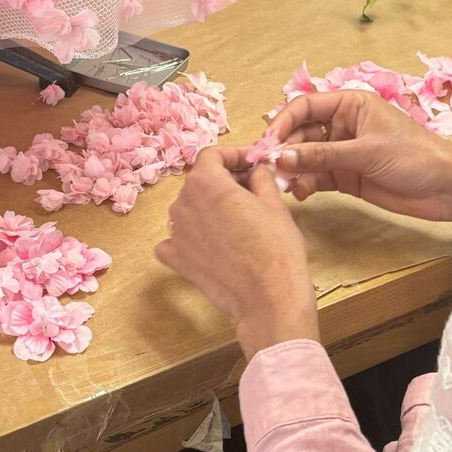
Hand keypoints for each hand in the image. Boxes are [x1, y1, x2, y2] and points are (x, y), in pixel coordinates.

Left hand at [155, 147, 318, 359]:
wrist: (268, 297)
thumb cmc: (276, 248)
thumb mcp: (274, 203)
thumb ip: (260, 177)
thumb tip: (256, 169)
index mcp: (206, 182)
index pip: (212, 155)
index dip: (234, 155)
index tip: (251, 163)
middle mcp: (183, 203)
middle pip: (200, 181)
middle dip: (224, 181)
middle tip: (252, 191)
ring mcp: (175, 232)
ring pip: (190, 208)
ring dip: (209, 207)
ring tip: (238, 220)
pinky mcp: (176, 259)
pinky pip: (176, 239)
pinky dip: (190, 237)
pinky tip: (212, 244)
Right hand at [270, 90, 451, 226]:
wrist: (445, 188)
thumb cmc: (415, 156)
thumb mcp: (366, 152)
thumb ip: (323, 155)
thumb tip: (282, 157)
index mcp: (351, 105)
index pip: (306, 106)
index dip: (284, 121)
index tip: (268, 142)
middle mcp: (343, 125)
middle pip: (301, 133)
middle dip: (285, 151)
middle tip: (270, 169)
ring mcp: (344, 152)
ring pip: (306, 158)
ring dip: (293, 170)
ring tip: (285, 186)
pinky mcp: (346, 176)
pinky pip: (316, 177)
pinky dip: (305, 184)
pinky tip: (300, 193)